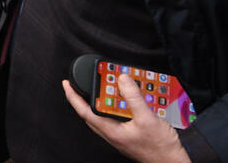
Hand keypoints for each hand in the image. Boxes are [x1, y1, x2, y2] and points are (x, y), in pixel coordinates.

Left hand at [63, 74, 190, 162]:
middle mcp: (111, 135)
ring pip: (102, 116)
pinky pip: (114, 119)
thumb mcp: (147, 118)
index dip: (73, 97)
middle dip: (83, 97)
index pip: (84, 111)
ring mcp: (119, 136)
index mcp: (110, 131)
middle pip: (90, 113)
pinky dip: (114, 108)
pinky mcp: (127, 136)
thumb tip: (122, 79)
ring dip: (100, 101)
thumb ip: (134, 98)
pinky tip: (123, 102)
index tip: (67, 84)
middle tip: (82, 82)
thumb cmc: (161, 148)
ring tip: (102, 88)